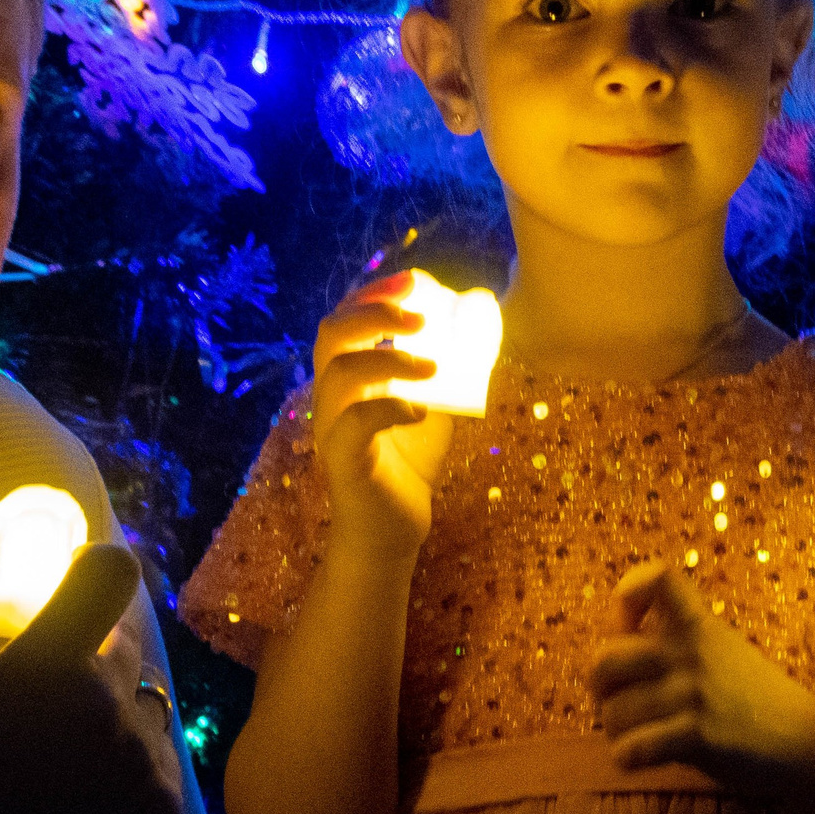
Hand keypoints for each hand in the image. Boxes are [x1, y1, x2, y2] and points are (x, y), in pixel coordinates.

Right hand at [0, 543, 182, 813]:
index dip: (97, 568)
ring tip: (54, 760)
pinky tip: (73, 798)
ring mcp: (141, 759)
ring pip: (144, 700)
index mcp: (48, 665)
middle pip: (123, 639)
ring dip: (111, 711)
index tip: (74, 584)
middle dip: (87, 654)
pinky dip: (125, 765)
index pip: (113, 571)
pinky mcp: (162, 808)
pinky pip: (155, 757)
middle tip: (43, 698)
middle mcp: (107, 705)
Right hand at [308, 272, 457, 557]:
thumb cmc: (411, 459)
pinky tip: (419, 411)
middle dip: (376, 313)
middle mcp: (331, 393)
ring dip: (388, 360)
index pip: (347, 315)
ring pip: (338, 373)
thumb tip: (484, 307)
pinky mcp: (341, 461)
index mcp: (349, 371)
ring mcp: (330, 426)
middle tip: (422, 317)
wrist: (394, 530)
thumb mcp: (441, 400)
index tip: (417, 283)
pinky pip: (351, 424)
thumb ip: (456, 359)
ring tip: (432, 366)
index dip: (378, 292)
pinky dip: (386, 408)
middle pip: (332, 332)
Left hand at [590, 561, 814, 799]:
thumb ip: (672, 646)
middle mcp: (691, 652)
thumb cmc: (755, 701)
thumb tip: (604, 664)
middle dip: (601, 690)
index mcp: (698, 626)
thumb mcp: (720, 651)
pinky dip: (627, 759)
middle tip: (621, 703)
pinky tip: (643, 759)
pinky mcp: (697, 734)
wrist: (810, 743)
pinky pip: (631, 749)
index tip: (631, 628)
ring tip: (643, 738)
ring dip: (618, 733)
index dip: (626, 599)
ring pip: (612, 715)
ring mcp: (694, 692)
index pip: (657, 578)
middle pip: (603, 659)